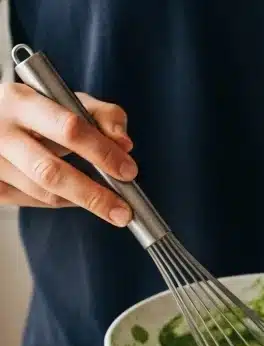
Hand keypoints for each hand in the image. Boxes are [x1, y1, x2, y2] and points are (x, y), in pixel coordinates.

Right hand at [0, 82, 135, 223]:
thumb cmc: (37, 110)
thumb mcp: (67, 101)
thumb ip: (102, 116)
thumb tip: (124, 144)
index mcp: (20, 100)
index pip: (69, 129)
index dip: (103, 152)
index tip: (129, 171)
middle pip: (49, 172)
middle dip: (93, 195)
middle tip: (124, 212)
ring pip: (43, 192)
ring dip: (80, 201)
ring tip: (105, 203)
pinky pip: (32, 202)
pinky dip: (59, 202)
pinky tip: (73, 195)